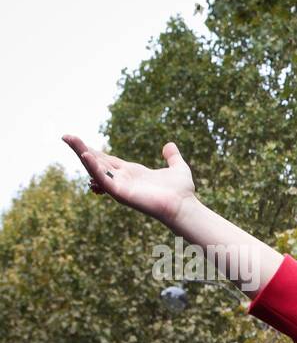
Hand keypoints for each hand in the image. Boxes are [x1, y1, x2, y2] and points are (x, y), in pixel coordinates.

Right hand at [62, 134, 196, 225]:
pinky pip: (104, 180)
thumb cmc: (182, 192)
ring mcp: (121, 186)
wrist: (185, 207)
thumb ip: (173, 157)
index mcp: (132, 172)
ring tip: (69, 140)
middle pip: (97, 162)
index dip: (93, 151)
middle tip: (65, 136)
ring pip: (95, 169)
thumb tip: (170, 145)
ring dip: (82, 154)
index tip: (78, 141)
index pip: (107, 160)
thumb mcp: (178, 168)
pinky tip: (86, 155)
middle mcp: (123, 179)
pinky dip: (94, 168)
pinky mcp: (121, 194)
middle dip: (80, 149)